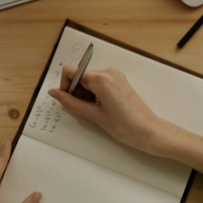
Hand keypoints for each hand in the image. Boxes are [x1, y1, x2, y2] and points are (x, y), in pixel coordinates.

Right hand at [47, 65, 202, 172]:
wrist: (149, 131)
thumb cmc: (126, 126)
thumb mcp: (94, 116)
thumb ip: (71, 103)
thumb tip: (54, 93)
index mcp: (101, 79)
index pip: (70, 71)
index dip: (65, 86)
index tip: (69, 100)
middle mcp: (108, 72)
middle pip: (79, 75)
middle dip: (76, 92)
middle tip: (86, 110)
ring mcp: (115, 75)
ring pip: (88, 80)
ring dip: (86, 94)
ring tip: (96, 111)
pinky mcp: (118, 80)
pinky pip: (98, 82)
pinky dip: (94, 94)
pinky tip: (102, 107)